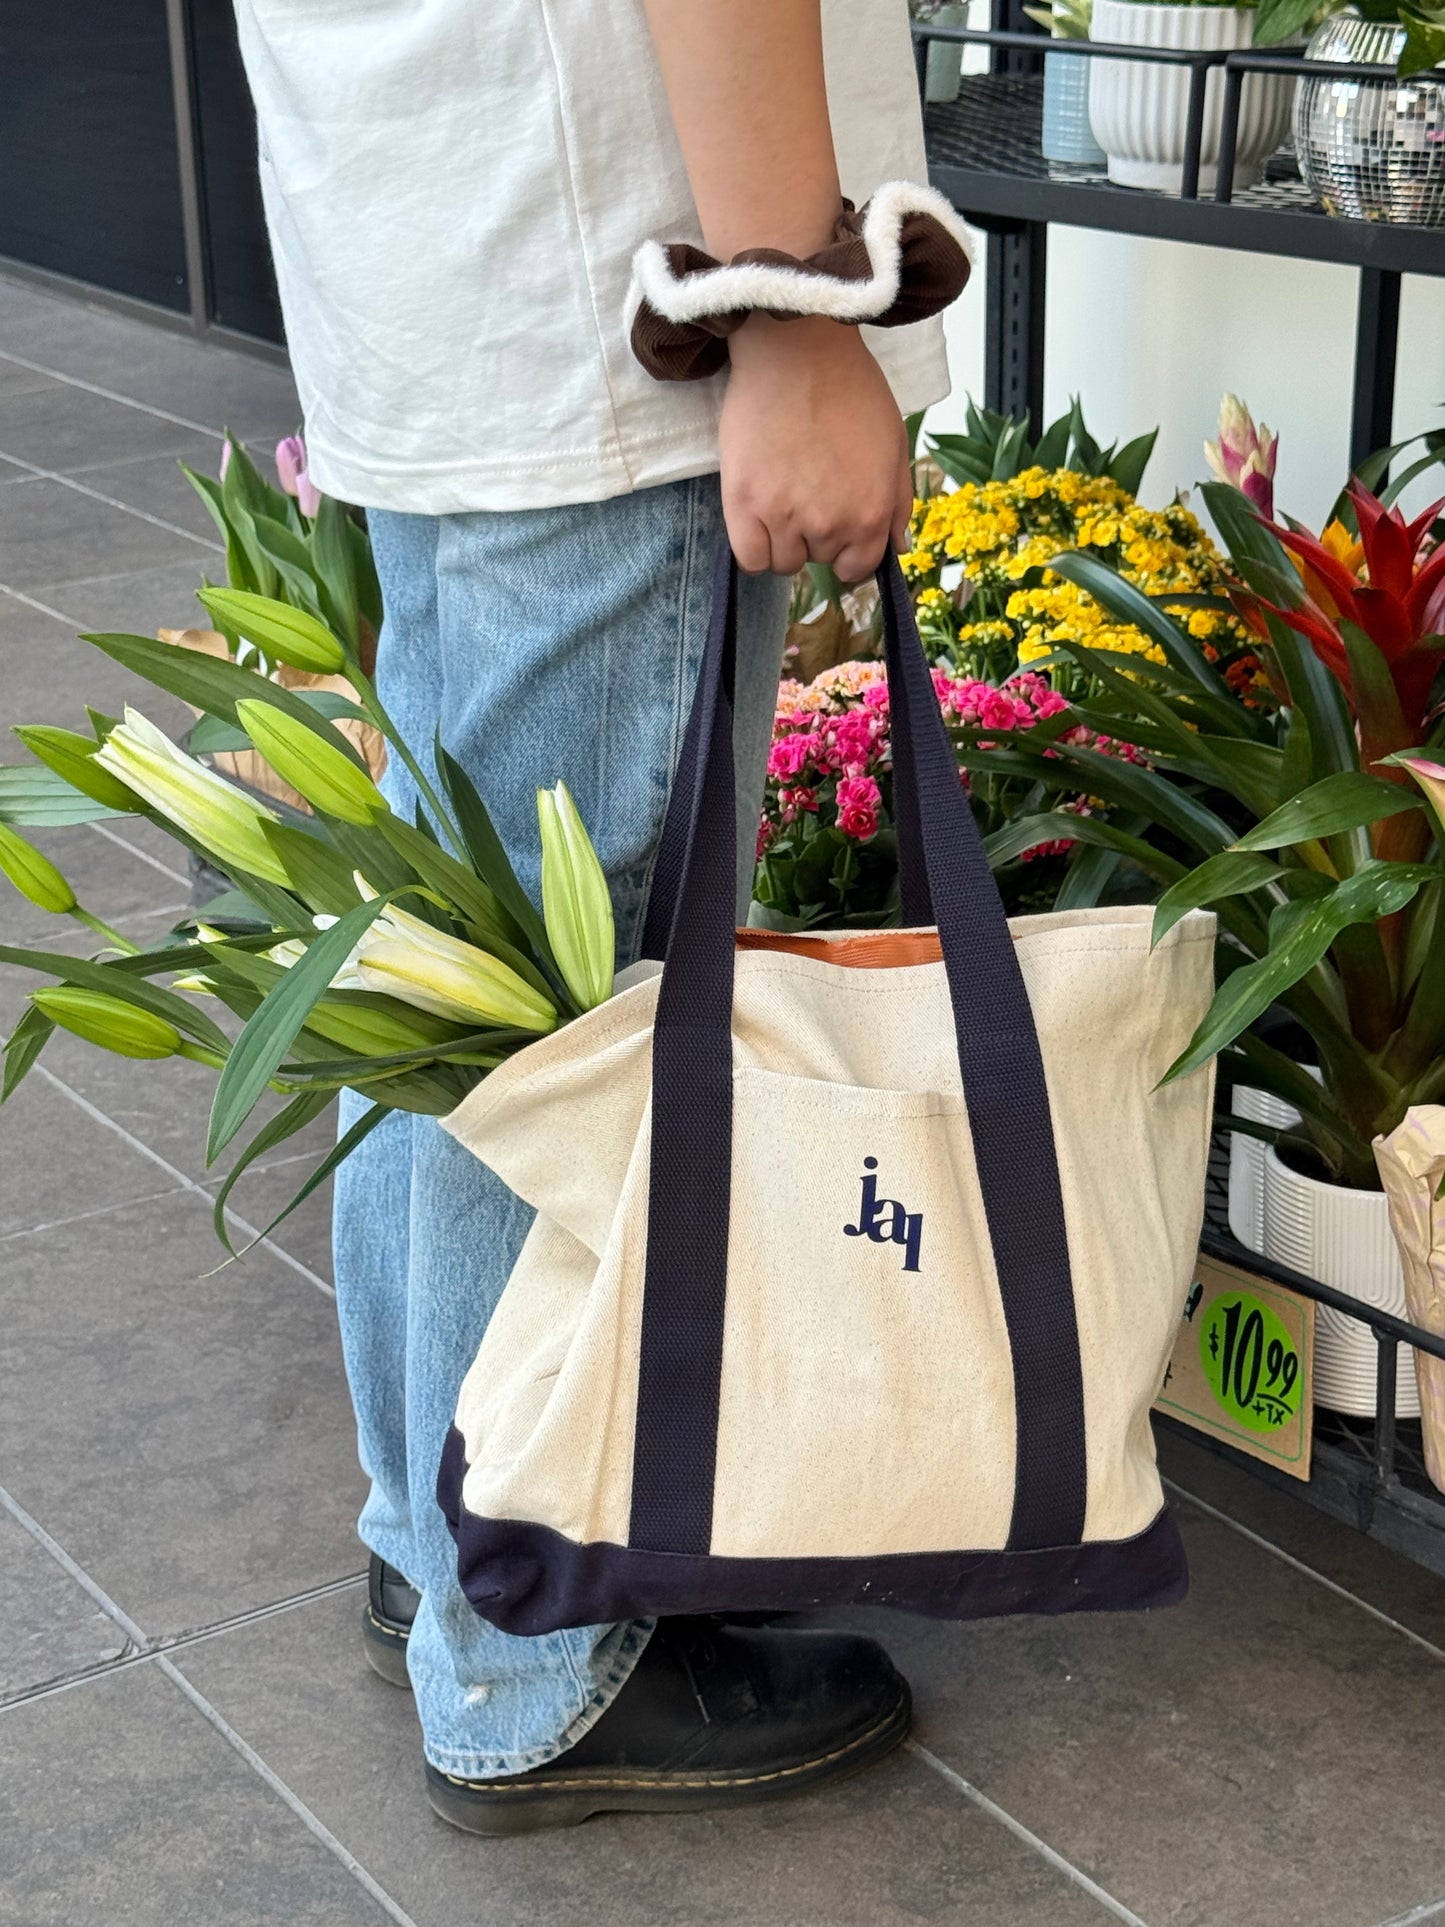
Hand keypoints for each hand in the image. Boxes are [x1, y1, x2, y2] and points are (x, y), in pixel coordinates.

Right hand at [719, 315, 912, 582]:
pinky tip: (759, 517)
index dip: (848, 550)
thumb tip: (896, 549)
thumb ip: (898, 502)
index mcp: (871, 514)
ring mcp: (786, 518)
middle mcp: (831, 525)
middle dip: (816, 534)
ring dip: (784, 538)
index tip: (836, 527)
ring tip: (782, 493)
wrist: (798, 351)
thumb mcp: (894, 443)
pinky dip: (755, 547)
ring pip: (784, 562)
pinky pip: (751, 558)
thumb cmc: (849, 388)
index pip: (858, 567)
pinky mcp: (745, 505)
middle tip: (807, 486)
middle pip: (820, 560)